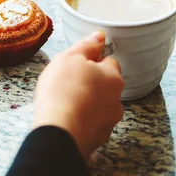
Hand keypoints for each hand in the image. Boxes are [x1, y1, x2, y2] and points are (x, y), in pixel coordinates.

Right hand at [33, 31, 124, 158]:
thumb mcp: (70, 58)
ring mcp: (109, 122)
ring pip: (100, 106)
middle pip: (106, 85)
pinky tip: (67, 119)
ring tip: (65, 103)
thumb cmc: (63, 92)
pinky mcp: (99, 139)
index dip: (92, 61)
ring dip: (87, 103)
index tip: (76, 64)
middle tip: (67, 83)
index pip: (109, 62)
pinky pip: (91, 125)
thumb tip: (99, 36)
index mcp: (113, 77)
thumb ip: (87, 46)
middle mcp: (116, 100)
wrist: (59, 133)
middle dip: (91, 83)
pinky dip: (82, 121)